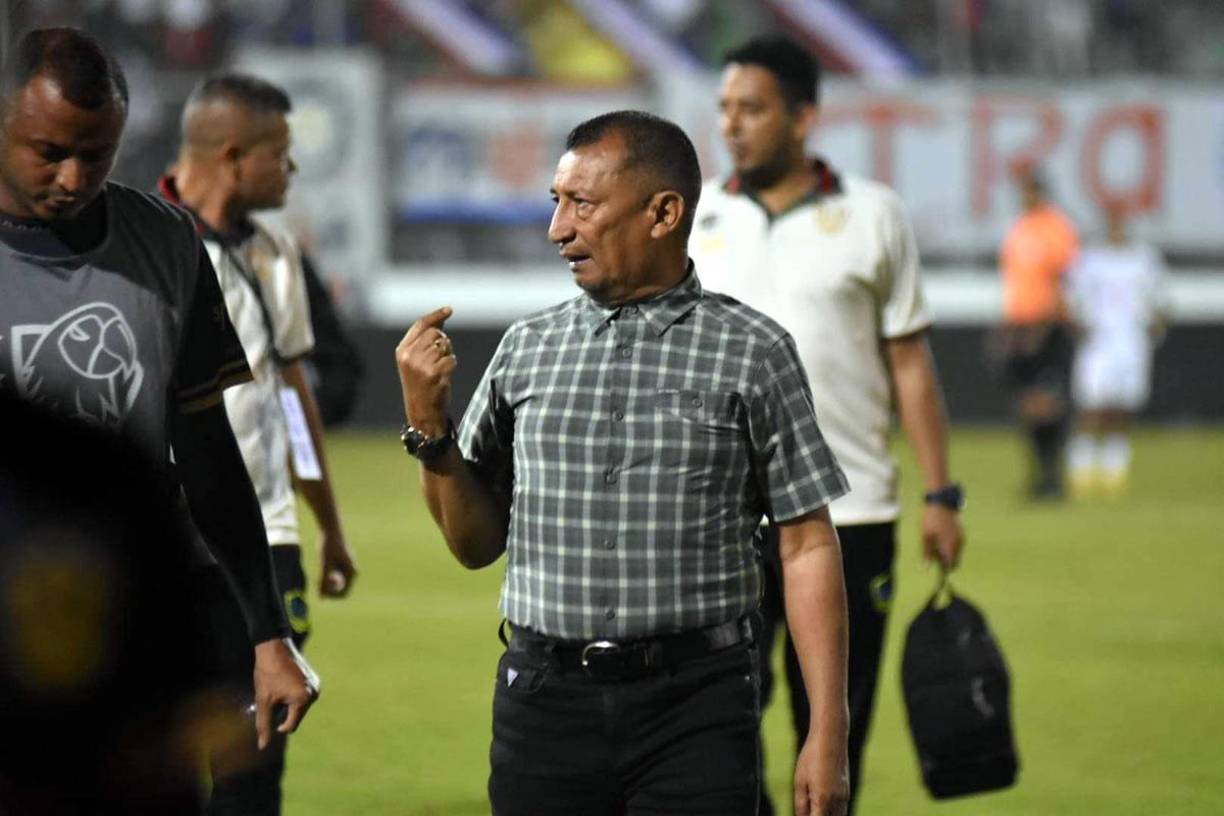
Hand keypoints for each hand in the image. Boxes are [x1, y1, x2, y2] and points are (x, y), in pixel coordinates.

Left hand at [252, 638, 319, 748]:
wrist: (274, 647)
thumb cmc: (267, 673)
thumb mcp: (263, 701)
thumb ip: (264, 724)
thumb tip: (262, 746)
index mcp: (303, 699)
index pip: (291, 726)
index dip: (276, 724)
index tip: (268, 710)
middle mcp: (314, 693)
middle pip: (296, 717)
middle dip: (283, 713)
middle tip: (272, 698)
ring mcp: (315, 685)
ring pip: (299, 707)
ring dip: (288, 705)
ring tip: (277, 690)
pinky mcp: (313, 679)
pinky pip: (303, 696)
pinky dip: (293, 696)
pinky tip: (283, 684)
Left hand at [319, 529, 356, 597]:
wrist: (331, 530)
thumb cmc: (329, 545)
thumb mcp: (325, 563)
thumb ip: (324, 580)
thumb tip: (321, 597)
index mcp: (352, 573)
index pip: (343, 594)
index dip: (331, 595)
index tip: (321, 588)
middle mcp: (351, 573)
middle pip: (339, 591)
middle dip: (328, 589)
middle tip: (318, 580)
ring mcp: (346, 570)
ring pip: (335, 585)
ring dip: (326, 583)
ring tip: (320, 570)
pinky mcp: (340, 567)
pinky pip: (332, 579)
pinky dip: (325, 577)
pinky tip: (322, 566)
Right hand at [395, 306, 456, 435]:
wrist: (422, 411)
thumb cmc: (422, 384)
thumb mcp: (416, 361)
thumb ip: (425, 340)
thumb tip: (442, 318)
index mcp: (402, 350)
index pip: (420, 324)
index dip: (436, 315)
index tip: (449, 309)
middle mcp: (408, 356)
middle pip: (435, 334)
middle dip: (443, 341)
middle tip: (441, 356)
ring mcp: (420, 365)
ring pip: (444, 346)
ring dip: (447, 354)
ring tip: (440, 368)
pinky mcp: (433, 374)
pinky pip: (451, 359)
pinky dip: (451, 365)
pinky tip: (444, 375)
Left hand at [794, 734, 848, 815]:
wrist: (830, 738)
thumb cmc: (811, 758)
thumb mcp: (800, 781)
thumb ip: (801, 804)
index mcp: (822, 800)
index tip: (803, 814)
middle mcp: (836, 801)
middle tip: (808, 809)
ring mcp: (844, 796)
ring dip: (827, 815)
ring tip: (814, 806)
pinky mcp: (846, 790)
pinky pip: (842, 809)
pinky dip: (833, 811)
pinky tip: (821, 802)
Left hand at [921, 503, 963, 569]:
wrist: (941, 502)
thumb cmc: (931, 520)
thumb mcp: (925, 536)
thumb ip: (927, 552)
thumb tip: (927, 567)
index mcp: (950, 546)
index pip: (951, 565)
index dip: (944, 569)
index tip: (936, 567)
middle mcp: (958, 543)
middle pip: (954, 560)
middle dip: (945, 561)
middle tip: (933, 554)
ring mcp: (961, 537)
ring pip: (956, 552)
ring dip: (947, 553)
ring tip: (935, 543)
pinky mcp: (961, 532)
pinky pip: (957, 544)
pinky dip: (950, 545)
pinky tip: (940, 537)